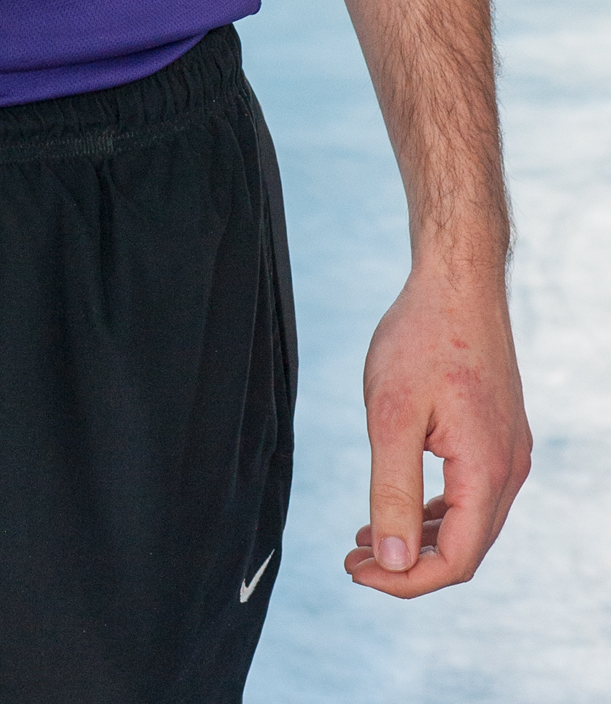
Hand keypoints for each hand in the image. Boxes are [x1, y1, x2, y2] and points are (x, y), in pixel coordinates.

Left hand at [345, 260, 530, 595]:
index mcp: (487, 470)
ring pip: (470, 523)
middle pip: (466, 548)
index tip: (356, 570)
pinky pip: (472, 491)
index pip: (456, 560)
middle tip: (352, 559)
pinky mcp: (498, 434)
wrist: (456, 281)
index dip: (406, 579)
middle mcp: (509, 468)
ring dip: (421, 539)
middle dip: (409, 564)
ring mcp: (508, 451)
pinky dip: (436, 510)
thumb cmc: (421, 338)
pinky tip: (398, 506)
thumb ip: (393, 492)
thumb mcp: (391, 415)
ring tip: (365, 539)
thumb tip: (394, 562)